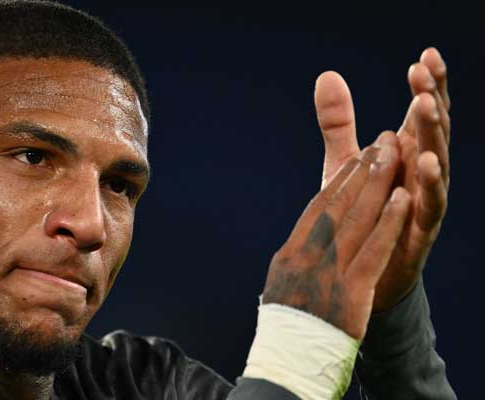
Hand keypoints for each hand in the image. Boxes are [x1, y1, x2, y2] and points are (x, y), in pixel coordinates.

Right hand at [262, 133, 408, 339]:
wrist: (291, 358)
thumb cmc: (289, 321)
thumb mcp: (284, 282)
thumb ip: (298, 254)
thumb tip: (309, 231)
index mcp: (292, 252)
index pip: (319, 207)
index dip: (340, 180)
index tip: (356, 157)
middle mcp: (309, 256)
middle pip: (339, 204)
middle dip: (362, 170)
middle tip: (380, 142)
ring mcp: (330, 271)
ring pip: (357, 219)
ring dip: (377, 184)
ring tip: (393, 156)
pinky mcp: (352, 290)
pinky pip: (373, 249)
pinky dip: (388, 222)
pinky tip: (400, 199)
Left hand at [313, 48, 449, 311]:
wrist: (359, 274)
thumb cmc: (357, 213)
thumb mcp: (345, 163)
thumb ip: (339, 123)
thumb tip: (327, 74)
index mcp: (407, 156)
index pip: (421, 114)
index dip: (427, 85)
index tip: (426, 54)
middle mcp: (422, 175)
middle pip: (433, 132)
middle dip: (430, 100)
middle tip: (424, 73)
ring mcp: (425, 203)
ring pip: (436, 164)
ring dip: (432, 134)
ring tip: (426, 106)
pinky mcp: (420, 232)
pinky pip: (429, 206)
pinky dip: (428, 185)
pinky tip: (424, 164)